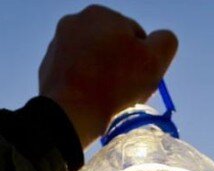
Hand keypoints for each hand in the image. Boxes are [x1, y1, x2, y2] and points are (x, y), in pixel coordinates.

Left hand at [39, 5, 178, 148]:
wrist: (70, 113)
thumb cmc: (115, 85)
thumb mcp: (156, 60)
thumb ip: (166, 41)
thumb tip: (161, 39)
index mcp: (100, 13)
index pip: (134, 35)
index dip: (143, 59)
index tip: (140, 79)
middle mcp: (74, 22)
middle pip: (111, 47)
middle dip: (120, 66)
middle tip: (125, 92)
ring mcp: (56, 45)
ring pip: (92, 61)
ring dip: (102, 76)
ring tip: (107, 98)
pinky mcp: (47, 69)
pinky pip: (75, 76)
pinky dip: (83, 86)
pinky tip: (90, 101)